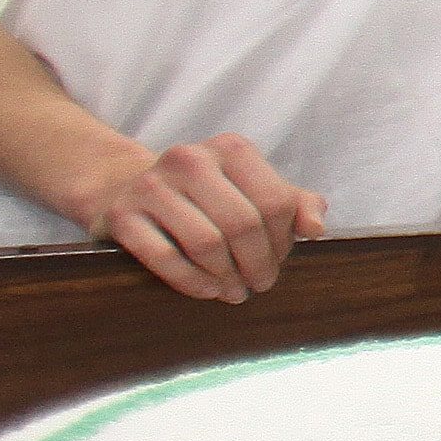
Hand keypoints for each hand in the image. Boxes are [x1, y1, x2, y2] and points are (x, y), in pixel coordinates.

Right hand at [76, 133, 328, 303]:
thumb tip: (317, 226)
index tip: (280, 260)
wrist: (123, 188)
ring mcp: (151, 185)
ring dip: (227, 277)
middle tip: (261, 284)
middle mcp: (190, 159)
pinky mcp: (123, 215)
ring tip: (236, 291)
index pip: (275, 201)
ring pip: (206, 243)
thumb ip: (292, 203)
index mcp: (230, 148)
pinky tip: (208, 291)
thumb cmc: (204, 194)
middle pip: (243, 224)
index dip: (283, 240)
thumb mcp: (250, 188)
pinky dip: (193, 281)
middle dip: (258, 263)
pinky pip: (165, 257)